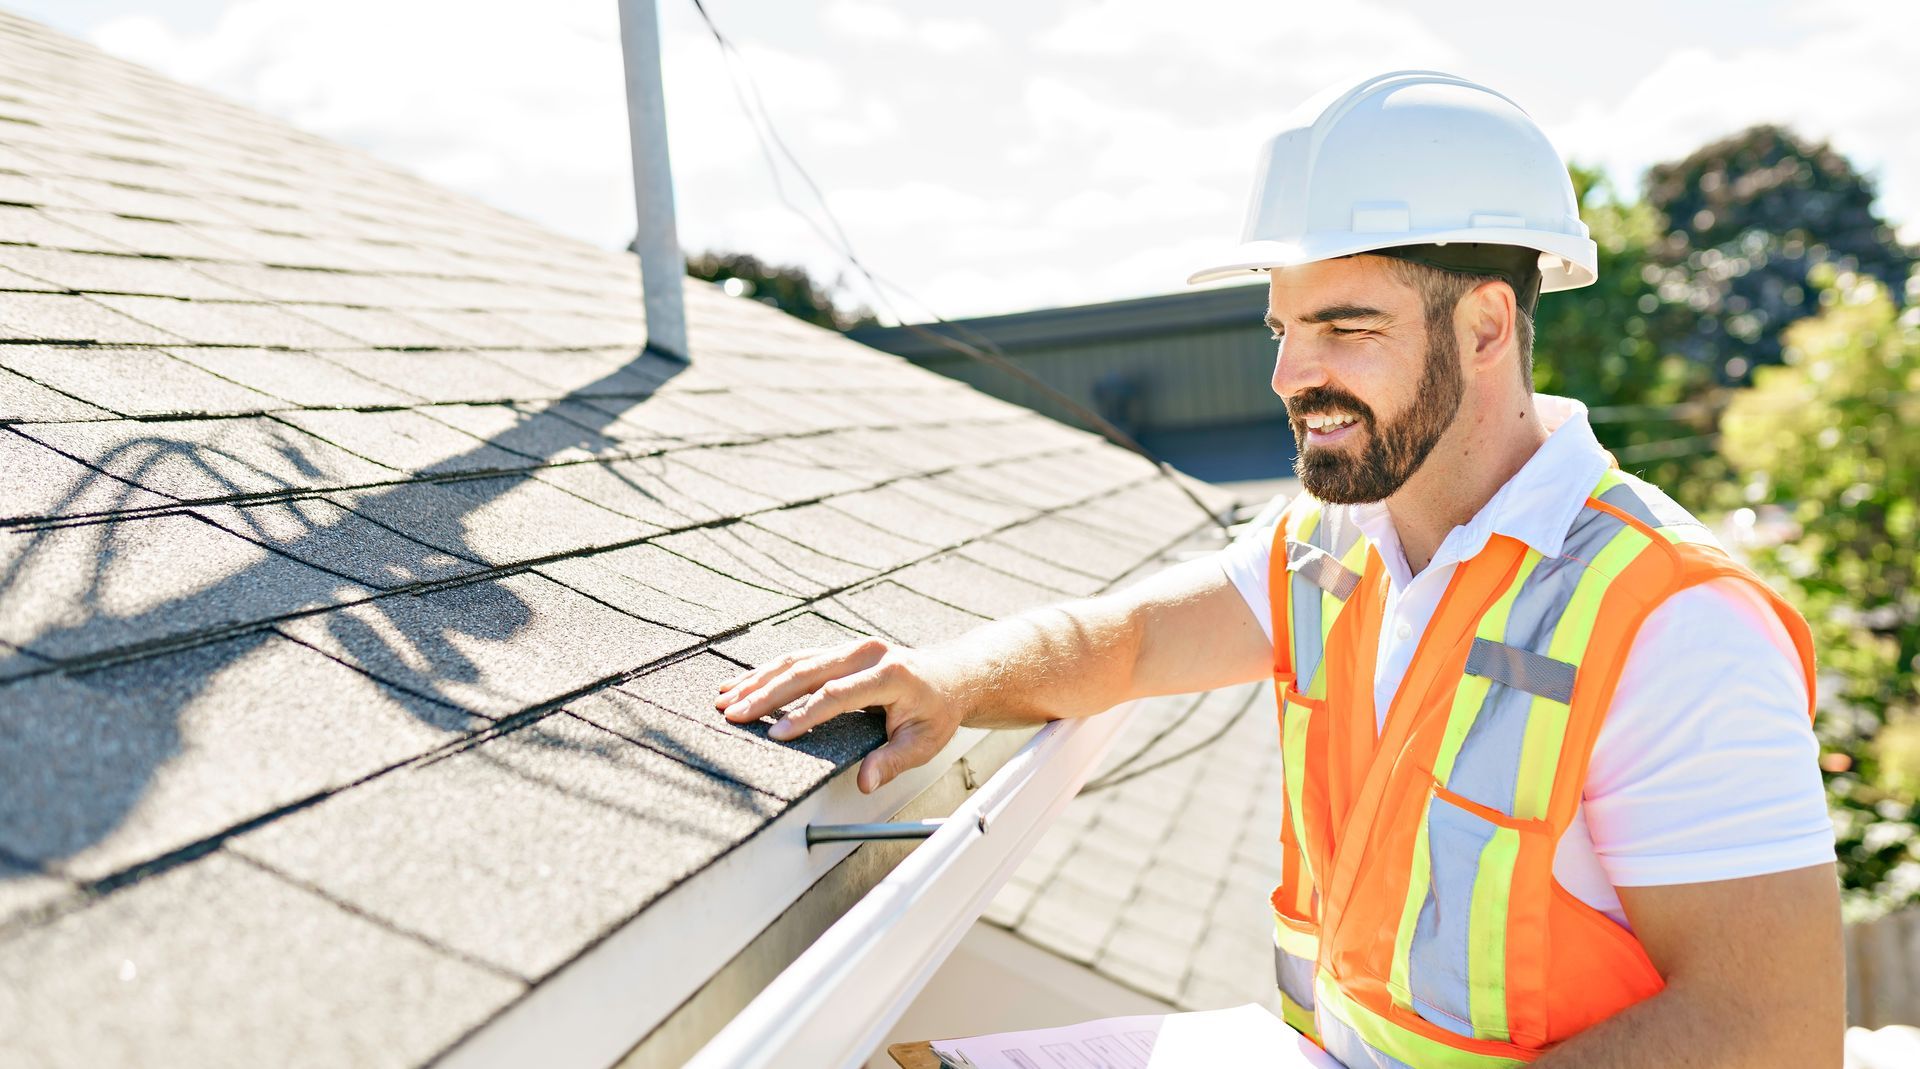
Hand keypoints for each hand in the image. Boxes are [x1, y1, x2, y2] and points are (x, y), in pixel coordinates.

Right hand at [715, 637, 966, 794]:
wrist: (950, 676)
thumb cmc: (936, 712)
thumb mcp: (924, 742)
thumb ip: (893, 761)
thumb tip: (866, 783)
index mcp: (891, 674)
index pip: (838, 695)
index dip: (805, 716)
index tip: (777, 736)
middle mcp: (867, 653)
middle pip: (807, 672)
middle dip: (766, 695)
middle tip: (733, 715)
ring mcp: (852, 646)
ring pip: (797, 661)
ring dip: (758, 680)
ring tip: (725, 699)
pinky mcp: (840, 649)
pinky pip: (800, 658)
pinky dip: (768, 672)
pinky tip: (742, 683)